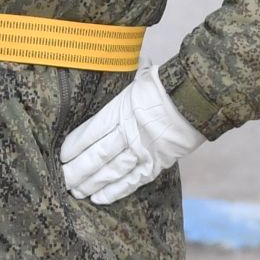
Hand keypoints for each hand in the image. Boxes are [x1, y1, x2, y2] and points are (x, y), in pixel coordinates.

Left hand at [59, 66, 203, 204]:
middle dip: (77, 170)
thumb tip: (107, 61)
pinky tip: (99, 198)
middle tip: (61, 179)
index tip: (61, 155)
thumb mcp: (139, 75)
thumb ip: (119, 80)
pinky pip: (132, 182)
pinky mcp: (155, 164)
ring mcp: (142, 151)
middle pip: (97, 156)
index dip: (74, 145)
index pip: (91, 132)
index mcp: (121, 110)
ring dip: (91, 183)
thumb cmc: (167, 84)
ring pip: (111, 172)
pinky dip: (115, 191)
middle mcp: (129, 133)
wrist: (198, 99)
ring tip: (75, 191)